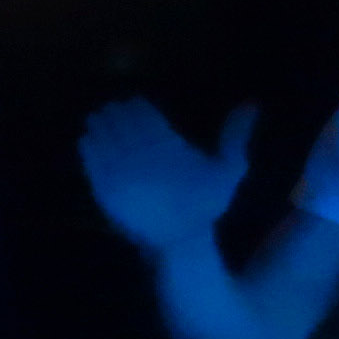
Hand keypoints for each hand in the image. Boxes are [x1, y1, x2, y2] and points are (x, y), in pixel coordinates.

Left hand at [83, 99, 253, 253]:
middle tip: (111, 106)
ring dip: (99, 126)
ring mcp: (120, 173)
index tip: (132, 100)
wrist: (178, 239)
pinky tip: (86, 139)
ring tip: (96, 117)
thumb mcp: (228, 168)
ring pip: (104, 140)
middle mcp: (140, 157)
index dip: (137, 106)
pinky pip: (91, 162)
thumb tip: (252, 102)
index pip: (146, 117)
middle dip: (115, 113)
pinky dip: (88, 148)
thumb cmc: (204, 202)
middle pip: (122, 125)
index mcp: (168, 147)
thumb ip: (236, 134)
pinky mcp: (104, 190)